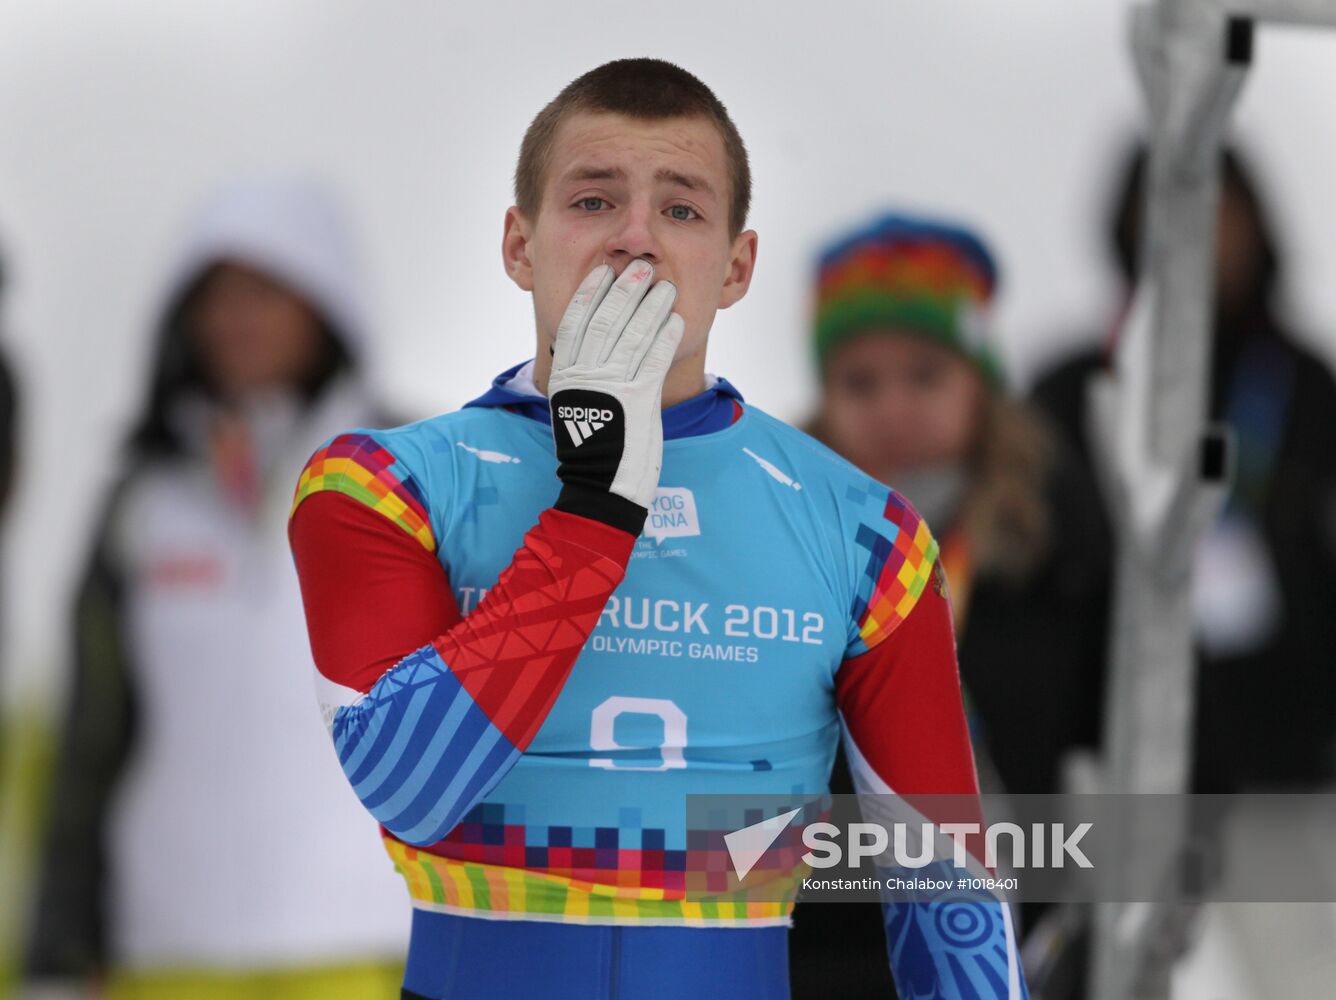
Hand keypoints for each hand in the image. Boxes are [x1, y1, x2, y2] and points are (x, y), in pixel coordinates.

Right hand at [548, 259, 683, 533]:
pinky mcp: (637, 400)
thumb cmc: (595, 451)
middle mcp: (585, 377)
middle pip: (605, 321)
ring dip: (651, 307)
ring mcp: (610, 387)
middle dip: (624, 290)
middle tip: (639, 268)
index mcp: (567, 376)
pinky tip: (674, 321)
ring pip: (632, 334)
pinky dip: (664, 337)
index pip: (575, 323)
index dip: (590, 294)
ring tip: (664, 287)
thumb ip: (586, 377)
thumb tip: (597, 348)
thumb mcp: (577, 407)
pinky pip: (652, 359)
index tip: (603, 271)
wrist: (601, 487)